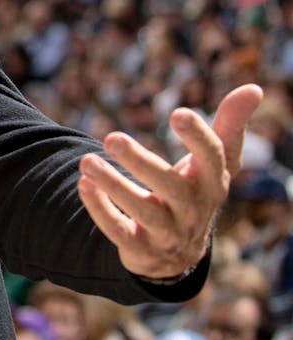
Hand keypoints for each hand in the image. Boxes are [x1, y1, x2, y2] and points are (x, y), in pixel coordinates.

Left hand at [77, 82, 263, 280]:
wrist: (178, 251)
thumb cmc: (197, 189)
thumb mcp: (216, 162)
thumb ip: (230, 125)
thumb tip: (255, 88)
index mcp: (212, 182)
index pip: (212, 158)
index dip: (198, 137)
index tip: (178, 113)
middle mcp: (193, 208)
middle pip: (170, 185)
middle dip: (140, 162)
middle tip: (112, 138)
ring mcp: (167, 231)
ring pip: (142, 210)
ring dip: (114, 185)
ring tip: (87, 162)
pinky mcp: (140, 248)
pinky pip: (119, 231)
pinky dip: (100, 209)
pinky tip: (84, 184)